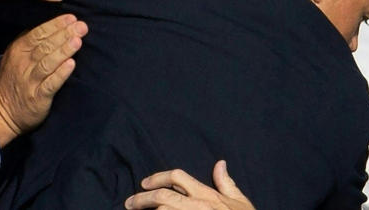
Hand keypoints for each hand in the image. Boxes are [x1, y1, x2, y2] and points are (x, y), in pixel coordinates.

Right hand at [0, 13, 87, 147]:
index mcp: (18, 50)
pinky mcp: (38, 97)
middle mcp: (23, 64)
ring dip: (64, 51)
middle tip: (82, 26)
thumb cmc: (13, 79)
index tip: (72, 18)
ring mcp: (30, 81)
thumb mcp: (15, 56)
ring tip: (78, 41)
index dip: (55, 25)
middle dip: (64, 34)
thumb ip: (29, 41)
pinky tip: (71, 65)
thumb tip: (51, 24)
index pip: (38, 33)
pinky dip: (61, 74)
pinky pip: (50, 84)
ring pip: (48, 63)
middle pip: (45, 46)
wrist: (0, 111)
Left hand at [125, 161, 255, 209]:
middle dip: (142, 198)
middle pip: (163, 195)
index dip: (158, 177)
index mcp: (207, 195)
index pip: (177, 177)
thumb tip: (220, 163)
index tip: (145, 183)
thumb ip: (226, 183)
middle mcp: (198, 205)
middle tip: (130, 203)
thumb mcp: (239, 202)